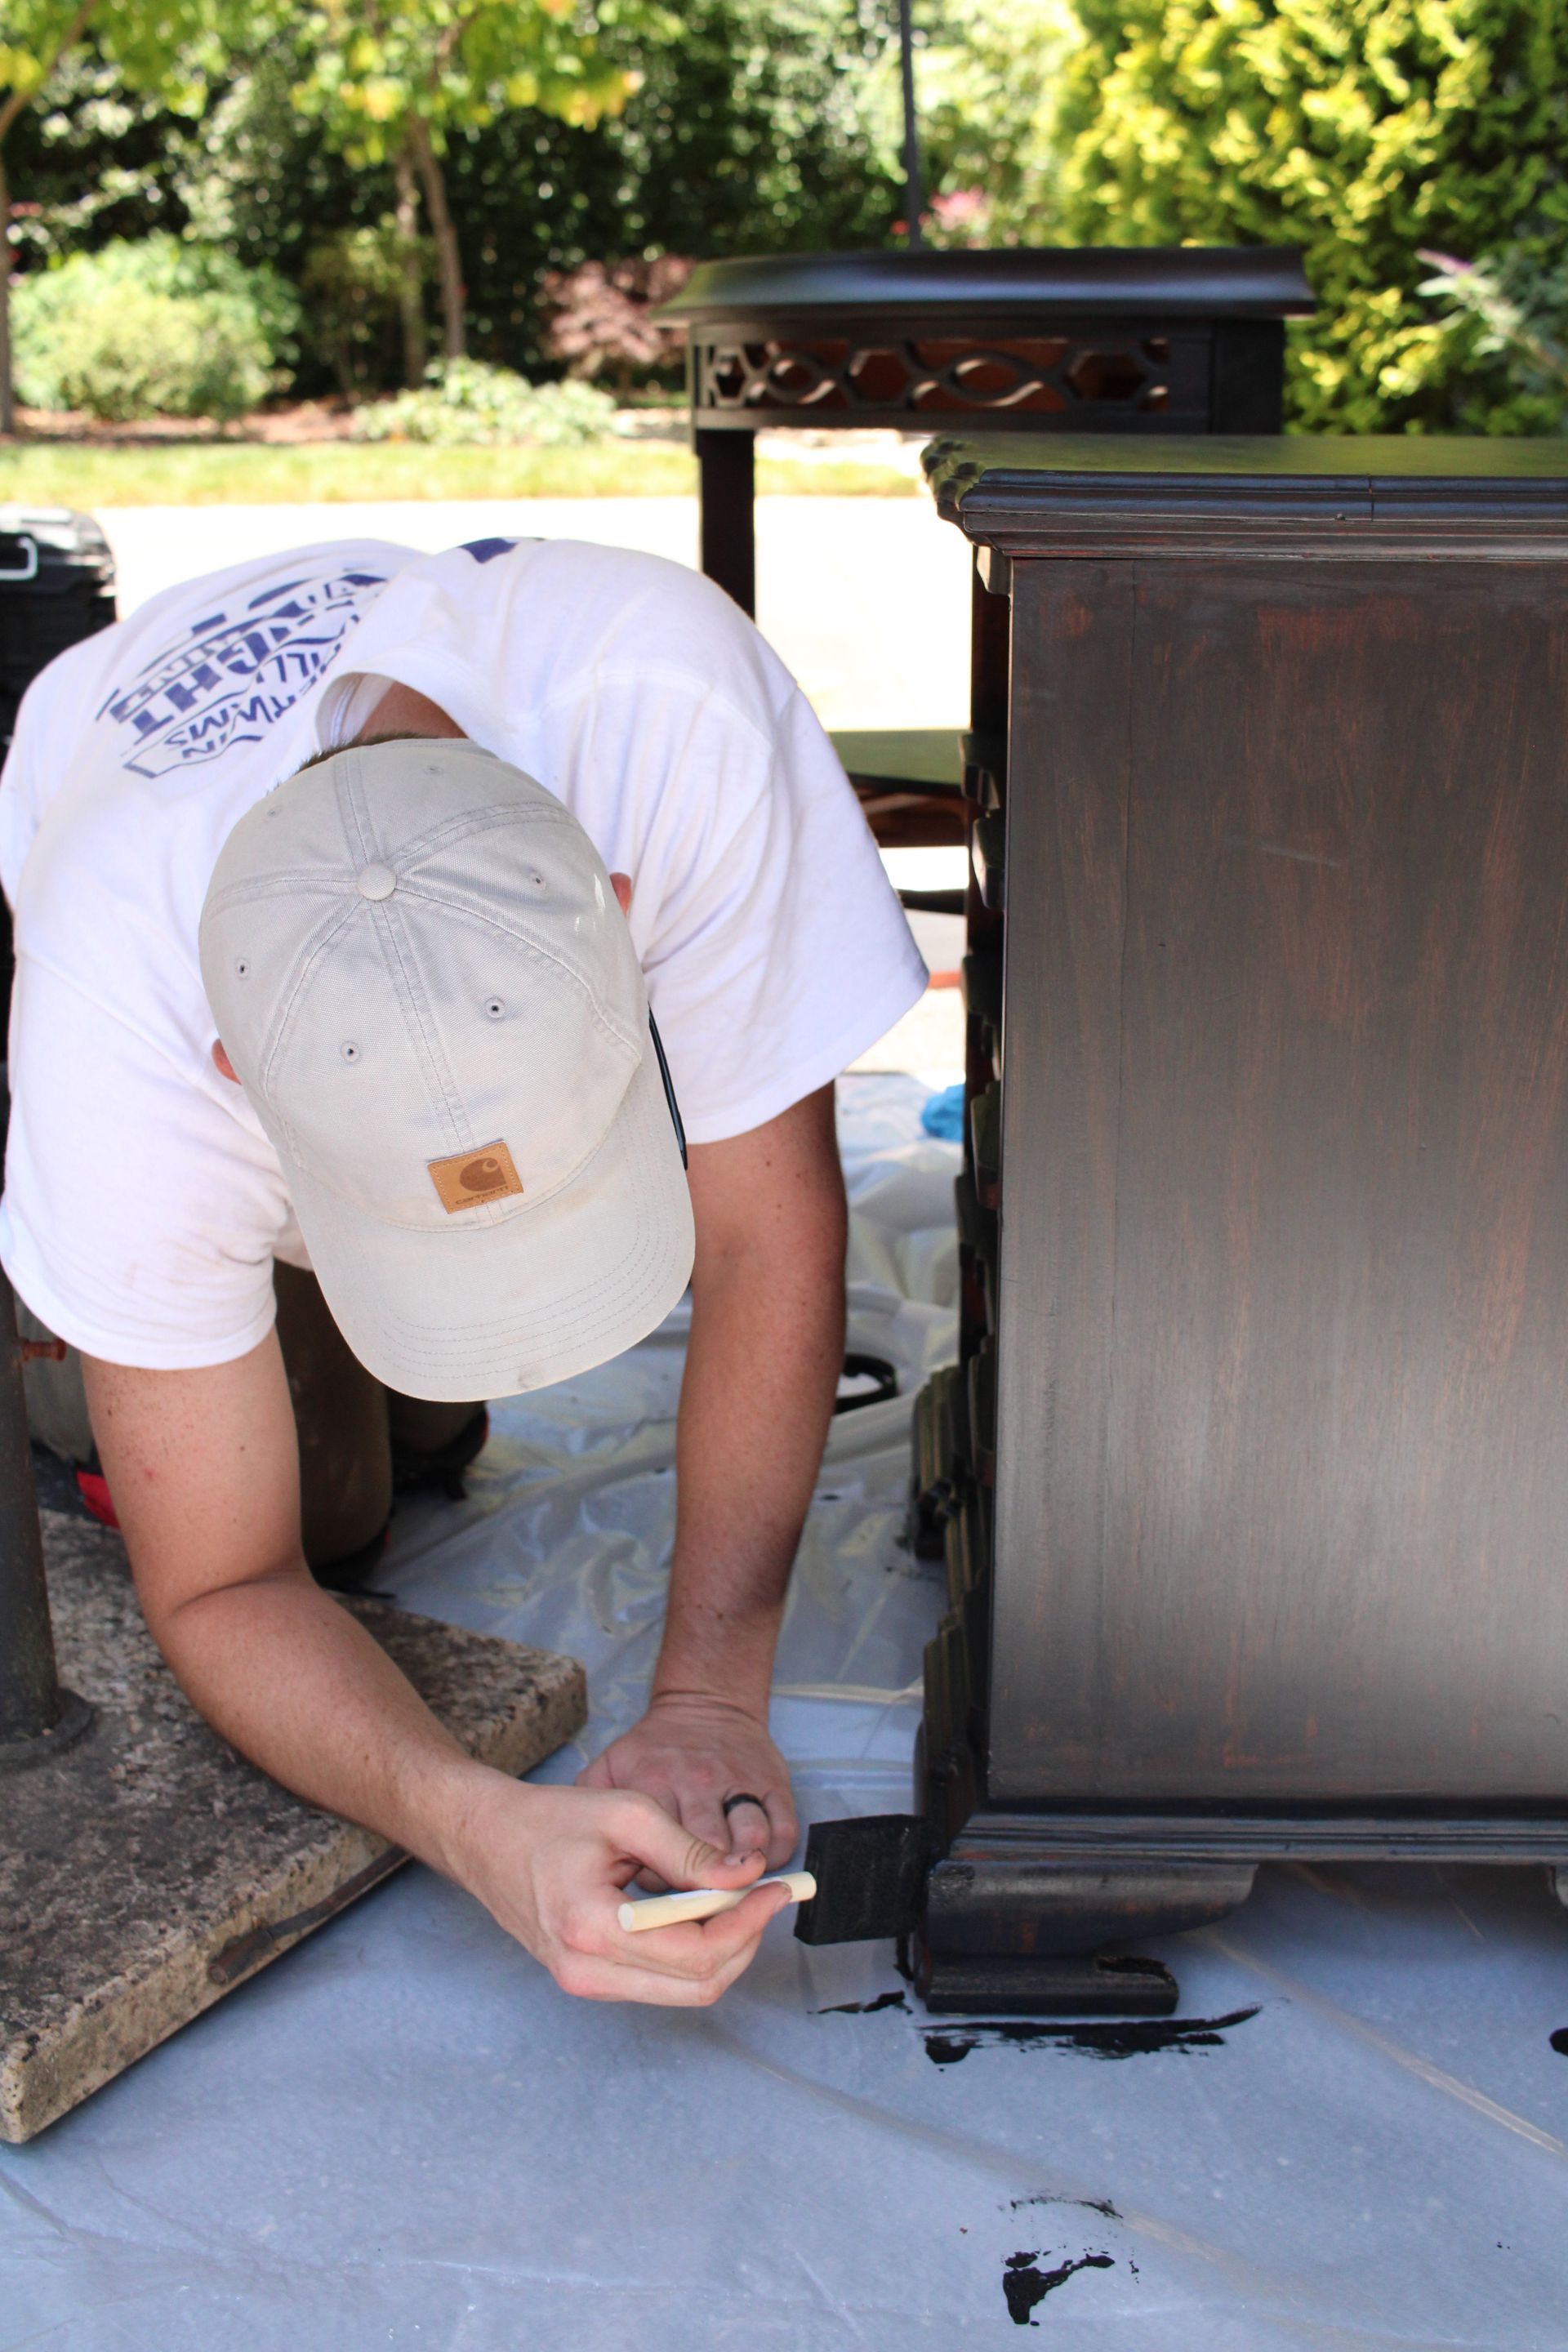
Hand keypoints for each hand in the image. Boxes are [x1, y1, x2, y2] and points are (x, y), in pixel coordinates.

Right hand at [453, 1775, 790, 2005]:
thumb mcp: (626, 1815)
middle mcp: (588, 1973)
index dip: (747, 1923)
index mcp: (594, 1929)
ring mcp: (586, 1984)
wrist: (486, 1840)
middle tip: (761, 1895)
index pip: (697, 1953)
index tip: (775, 1889)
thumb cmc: (550, 1820)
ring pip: (683, 1990)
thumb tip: (747, 1873)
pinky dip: (691, 1950)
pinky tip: (694, 1909)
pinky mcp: (588, 1980)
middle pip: (698, 1985)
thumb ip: (690, 1850)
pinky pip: (659, 1981)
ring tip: (731, 1897)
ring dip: (721, 1948)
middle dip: (743, 1940)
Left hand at [576, 1692, 798, 1877]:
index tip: (660, 1895)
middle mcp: (698, 1781)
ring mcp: (740, 1780)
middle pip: (709, 1857)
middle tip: (698, 1902)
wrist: (704, 1702)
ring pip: (752, 1846)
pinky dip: (774, 1858)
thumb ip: (595, 1817)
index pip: (659, 1859)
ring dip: (743, 1876)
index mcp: (652, 1783)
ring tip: (728, 1886)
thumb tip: (594, 1874)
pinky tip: (754, 1865)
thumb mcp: (608, 1772)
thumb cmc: (652, 1750)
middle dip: (706, 1891)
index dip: (661, 1890)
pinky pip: (785, 1833)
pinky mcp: (774, 1781)